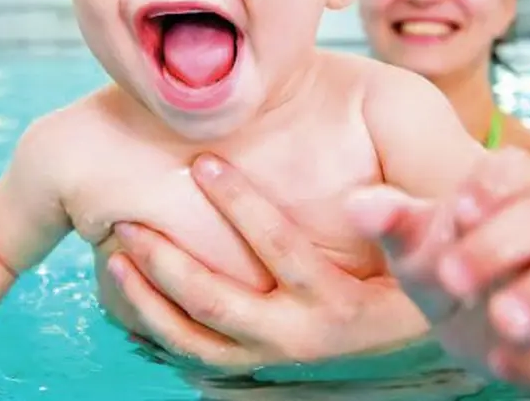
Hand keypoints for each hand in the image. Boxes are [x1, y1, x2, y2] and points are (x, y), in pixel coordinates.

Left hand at [107, 154, 430, 368]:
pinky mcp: (255, 366)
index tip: (204, 163)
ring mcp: (271, 358)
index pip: (281, 251)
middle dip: (167, 261)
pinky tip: (126, 301)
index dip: (241, 204)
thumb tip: (366, 190)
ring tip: (113, 260)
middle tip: (129, 222)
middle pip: (217, 302)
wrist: (413, 337)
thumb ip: (396, 217)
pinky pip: (193, 356)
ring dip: (148, 301)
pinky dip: (155, 330)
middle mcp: (299, 339)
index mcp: (338, 304)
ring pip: (194, 339)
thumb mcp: (416, 247)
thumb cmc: (411, 277)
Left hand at [345, 147, 529, 390]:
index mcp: (506, 194)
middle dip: (501, 247)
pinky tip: (502, 364)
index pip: (518, 168)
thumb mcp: (406, 235)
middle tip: (452, 275)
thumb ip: (389, 218)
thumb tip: (361, 207)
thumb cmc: (434, 251)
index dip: (498, 183)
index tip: (460, 209)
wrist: (457, 306)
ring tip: (503, 321)